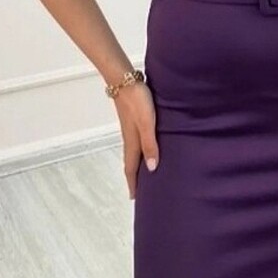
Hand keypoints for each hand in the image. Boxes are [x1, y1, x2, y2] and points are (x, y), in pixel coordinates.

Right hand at [113, 81, 158, 198]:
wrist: (125, 79)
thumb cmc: (138, 100)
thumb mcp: (147, 123)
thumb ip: (150, 144)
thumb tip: (152, 168)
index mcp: (132, 141)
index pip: (131, 168)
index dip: (133, 183)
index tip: (134, 198)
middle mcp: (129, 137)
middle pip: (131, 161)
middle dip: (134, 177)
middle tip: (139, 190)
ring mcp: (130, 127)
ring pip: (134, 150)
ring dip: (137, 162)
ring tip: (145, 171)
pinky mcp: (133, 118)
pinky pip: (136, 139)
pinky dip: (140, 148)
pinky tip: (147, 145)